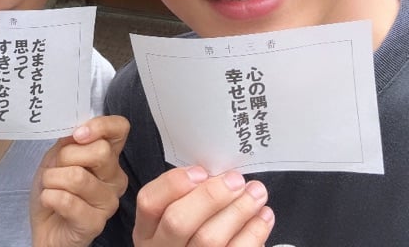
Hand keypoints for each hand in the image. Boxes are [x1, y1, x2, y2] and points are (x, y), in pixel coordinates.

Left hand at [30, 114, 129, 246]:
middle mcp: (115, 177)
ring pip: (79, 176)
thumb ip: (69, 141)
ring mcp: (109, 201)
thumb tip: (77, 130)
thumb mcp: (57, 156)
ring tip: (49, 186)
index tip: (78, 135)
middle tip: (56, 168)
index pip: (120, 128)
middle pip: (101, 151)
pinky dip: (50, 197)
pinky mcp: (96, 223)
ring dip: (52, 179)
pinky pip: (69, 201)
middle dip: (66, 156)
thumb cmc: (54, 187)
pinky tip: (49, 200)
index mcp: (108, 155)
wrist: (44, 225)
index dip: (101, 126)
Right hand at [133, 167, 273, 246]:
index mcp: (148, 230)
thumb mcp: (174, 215)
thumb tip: (217, 175)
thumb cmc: (190, 235)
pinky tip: (263, 217)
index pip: (149, 202)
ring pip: (209, 239)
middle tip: (236, 180)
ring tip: (256, 193)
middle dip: (210, 196)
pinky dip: (253, 233)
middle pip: (178, 221)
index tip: (201, 171)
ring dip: (238, 211)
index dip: (174, 184)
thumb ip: (186, 196)